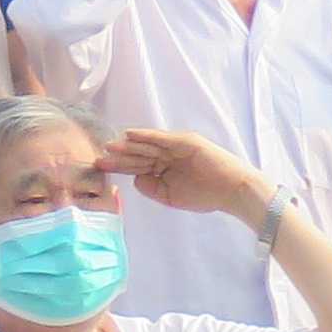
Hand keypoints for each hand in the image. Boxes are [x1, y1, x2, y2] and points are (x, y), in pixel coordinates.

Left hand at [100, 128, 265, 227]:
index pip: (138, 166)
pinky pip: (161, 139)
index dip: (121, 166)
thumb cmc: (206, 195)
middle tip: (99, 158)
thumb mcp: (171, 196)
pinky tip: (129, 135)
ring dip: (128, 145)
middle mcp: (168, 156)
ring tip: (109, 146)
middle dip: (119, 157)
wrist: (232, 190)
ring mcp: (176, 147)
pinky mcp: (185, 141)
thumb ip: (151, 188)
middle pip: (139, 155)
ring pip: (147, 146)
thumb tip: (135, 178)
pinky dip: (146, 136)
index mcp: (165, 169)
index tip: (102, 168)